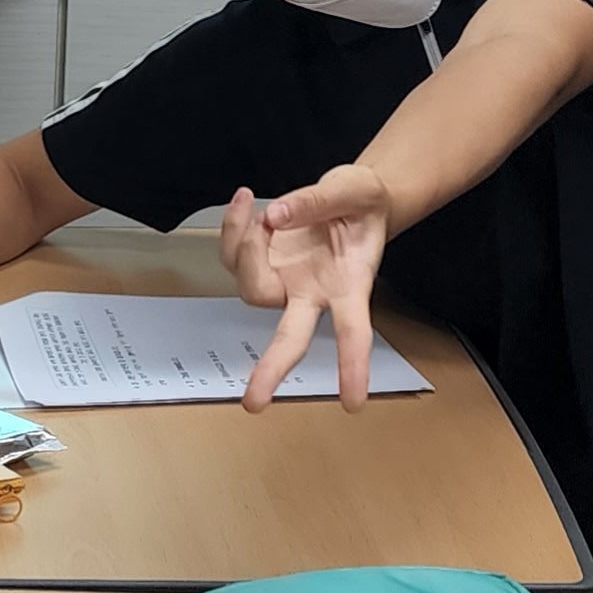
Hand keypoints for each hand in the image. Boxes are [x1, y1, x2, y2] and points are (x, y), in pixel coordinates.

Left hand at [222, 166, 394, 407]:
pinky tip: (245, 200)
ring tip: (256, 206)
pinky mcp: (261, 263)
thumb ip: (319, 200)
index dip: (352, 366)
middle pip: (292, 338)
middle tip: (254, 403)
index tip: (353, 403)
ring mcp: (284, 282)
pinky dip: (232, 227)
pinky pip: (234, 256)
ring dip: (243, 247)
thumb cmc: (361, 203)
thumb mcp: (354, 189)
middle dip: (272, 369)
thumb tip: (277, 217)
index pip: (353, 332)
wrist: (351, 197)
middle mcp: (314, 294)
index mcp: (349, 285)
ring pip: (252, 288)